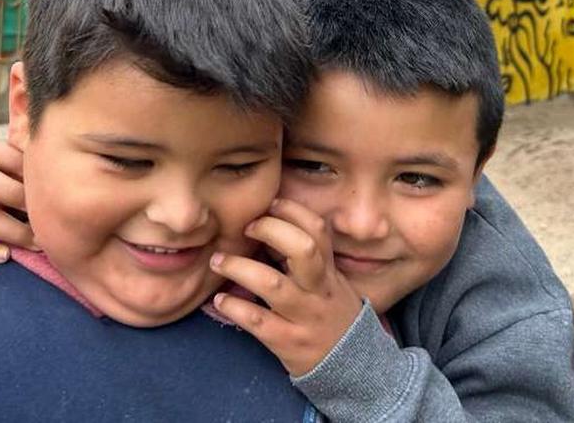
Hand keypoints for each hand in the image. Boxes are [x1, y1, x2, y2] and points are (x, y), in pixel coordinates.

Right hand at [0, 139, 33, 263]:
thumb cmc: (24, 200)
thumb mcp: (32, 179)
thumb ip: (41, 159)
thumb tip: (43, 119)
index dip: (15, 162)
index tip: (40, 178)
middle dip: (13, 196)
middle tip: (42, 212)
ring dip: (10, 229)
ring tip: (37, 244)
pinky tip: (5, 256)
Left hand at [209, 198, 363, 376]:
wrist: (355, 370)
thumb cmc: (333, 316)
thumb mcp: (332, 284)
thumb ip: (309, 259)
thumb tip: (268, 226)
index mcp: (329, 271)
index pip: (317, 230)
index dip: (292, 211)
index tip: (269, 203)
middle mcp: (319, 290)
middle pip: (302, 250)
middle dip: (270, 230)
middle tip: (246, 227)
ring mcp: (304, 317)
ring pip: (272, 285)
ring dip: (240, 268)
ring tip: (218, 261)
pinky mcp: (288, 343)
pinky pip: (258, 322)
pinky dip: (235, 308)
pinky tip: (219, 300)